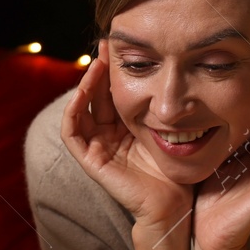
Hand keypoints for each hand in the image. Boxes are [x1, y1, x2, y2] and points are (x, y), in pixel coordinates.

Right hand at [62, 41, 193, 230]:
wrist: (174, 205)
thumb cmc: (178, 170)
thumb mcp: (171, 129)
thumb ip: (166, 107)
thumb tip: (178, 72)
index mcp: (125, 128)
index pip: (113, 91)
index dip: (114, 69)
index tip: (121, 45)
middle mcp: (107, 135)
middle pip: (96, 95)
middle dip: (100, 69)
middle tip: (106, 44)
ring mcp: (96, 147)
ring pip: (81, 108)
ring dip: (86, 84)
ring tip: (97, 63)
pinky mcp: (90, 160)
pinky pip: (71, 131)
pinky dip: (73, 109)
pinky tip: (83, 91)